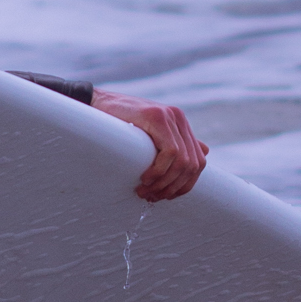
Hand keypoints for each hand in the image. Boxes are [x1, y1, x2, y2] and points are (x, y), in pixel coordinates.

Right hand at [91, 91, 207, 200]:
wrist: (95, 105)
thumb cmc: (119, 123)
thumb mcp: (151, 134)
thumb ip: (177, 141)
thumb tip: (205, 151)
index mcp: (181, 124)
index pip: (198, 161)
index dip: (186, 184)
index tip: (167, 196)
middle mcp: (179, 119)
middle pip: (193, 164)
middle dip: (174, 187)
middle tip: (153, 197)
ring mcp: (170, 116)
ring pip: (183, 161)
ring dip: (165, 183)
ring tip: (145, 191)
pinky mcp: (157, 117)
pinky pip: (170, 152)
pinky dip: (159, 171)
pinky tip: (145, 178)